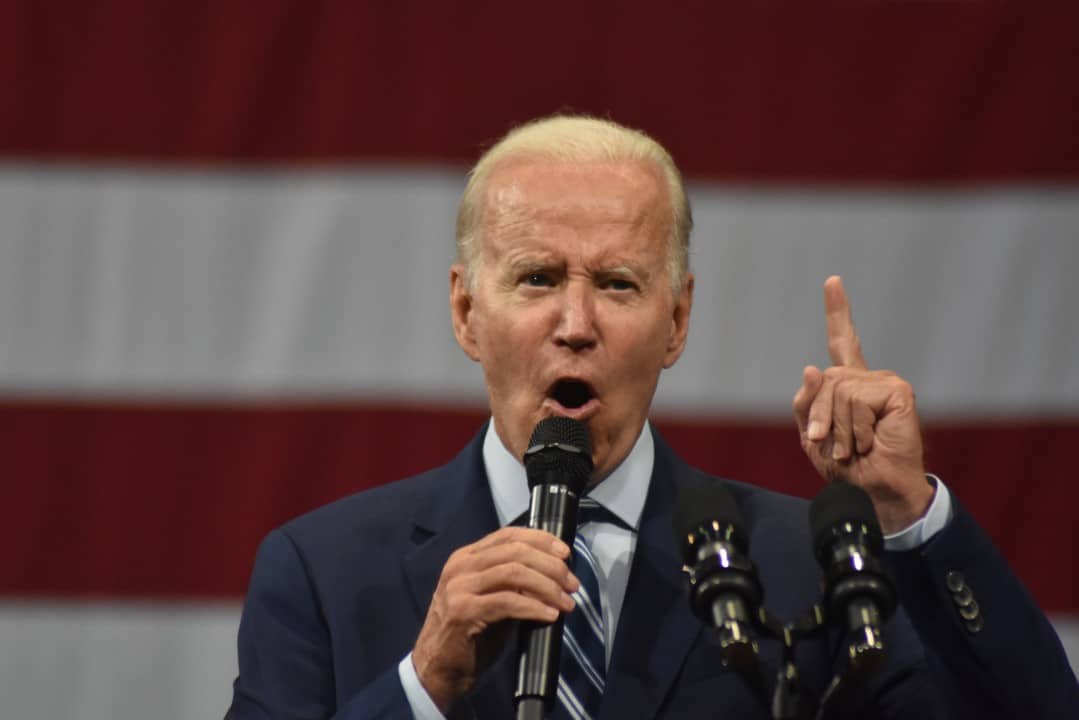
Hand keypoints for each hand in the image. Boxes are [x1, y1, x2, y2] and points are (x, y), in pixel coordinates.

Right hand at [411, 526, 578, 710]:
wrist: (437, 669)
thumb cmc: (469, 635)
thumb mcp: (492, 599)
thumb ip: (513, 583)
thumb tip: (553, 574)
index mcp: (467, 557)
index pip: (509, 535)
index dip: (541, 540)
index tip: (566, 554)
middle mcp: (461, 566)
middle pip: (515, 551)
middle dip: (551, 565)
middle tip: (572, 584)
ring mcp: (459, 587)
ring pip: (514, 572)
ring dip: (547, 586)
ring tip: (566, 602)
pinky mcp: (462, 612)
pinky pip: (507, 601)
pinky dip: (533, 607)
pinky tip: (549, 615)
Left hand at [792, 276, 932, 533]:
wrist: (872, 492)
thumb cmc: (846, 467)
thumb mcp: (813, 435)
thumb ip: (808, 402)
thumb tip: (813, 368)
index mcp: (850, 385)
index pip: (843, 342)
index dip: (838, 311)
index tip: (833, 281)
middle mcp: (869, 380)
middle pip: (824, 379)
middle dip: (820, 417)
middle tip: (833, 446)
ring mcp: (886, 383)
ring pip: (837, 390)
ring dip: (838, 428)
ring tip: (854, 448)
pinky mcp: (899, 392)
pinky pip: (856, 400)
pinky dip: (855, 428)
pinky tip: (870, 442)